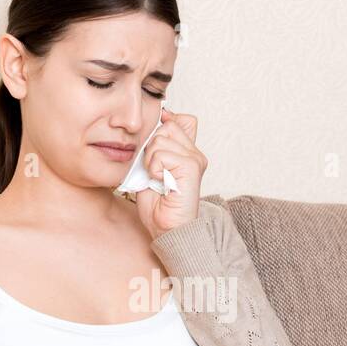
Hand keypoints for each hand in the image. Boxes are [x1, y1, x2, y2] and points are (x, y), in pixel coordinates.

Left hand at [132, 106, 208, 239]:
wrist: (166, 228)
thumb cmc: (158, 204)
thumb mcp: (153, 167)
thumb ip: (158, 145)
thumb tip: (164, 116)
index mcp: (188, 151)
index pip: (178, 120)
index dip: (163, 127)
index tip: (154, 149)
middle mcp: (195, 153)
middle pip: (166, 127)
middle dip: (151, 148)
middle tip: (155, 171)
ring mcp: (195, 159)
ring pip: (161, 139)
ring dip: (150, 160)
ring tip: (157, 178)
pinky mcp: (191, 167)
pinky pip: (162, 154)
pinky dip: (154, 168)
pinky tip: (160, 182)